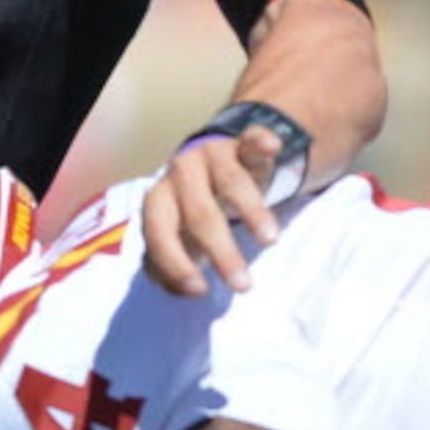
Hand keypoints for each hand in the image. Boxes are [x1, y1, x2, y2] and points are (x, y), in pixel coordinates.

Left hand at [141, 124, 287, 295]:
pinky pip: (251, 139)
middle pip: (200, 213)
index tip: (201, 290)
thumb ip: (169, 266)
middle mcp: (180, 174)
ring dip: (252, 210)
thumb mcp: (176, 240)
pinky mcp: (242, 143)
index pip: (160, 232)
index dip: (176, 262)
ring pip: (231, 180)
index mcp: (157, 200)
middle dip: (222, 251)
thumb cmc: (188, 215)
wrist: (207, 167)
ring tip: (270, 240)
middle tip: (244, 286)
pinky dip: (261, 142)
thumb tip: (185, 288)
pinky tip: (272, 146)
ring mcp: (211, 155)